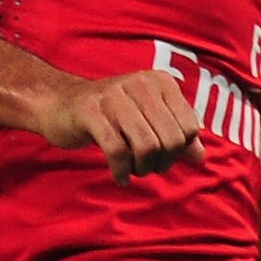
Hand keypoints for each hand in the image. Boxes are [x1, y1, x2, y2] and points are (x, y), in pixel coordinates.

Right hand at [34, 67, 206, 180]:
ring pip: (147, 147)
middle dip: (162, 163)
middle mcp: (140, 83)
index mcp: (160, 82)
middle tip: (146, 167)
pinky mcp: (90, 111)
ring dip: (142, 169)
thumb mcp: (149, 122)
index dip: (179, 151)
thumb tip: (200, 157)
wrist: (60, 105)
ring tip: (134, 170)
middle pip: (171, 140)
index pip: (190, 128)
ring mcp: (114, 95)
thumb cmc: (112, 116)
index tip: (162, 157)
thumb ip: (177, 136)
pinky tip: (120, 177)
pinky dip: (122, 171)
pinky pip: (117, 151)